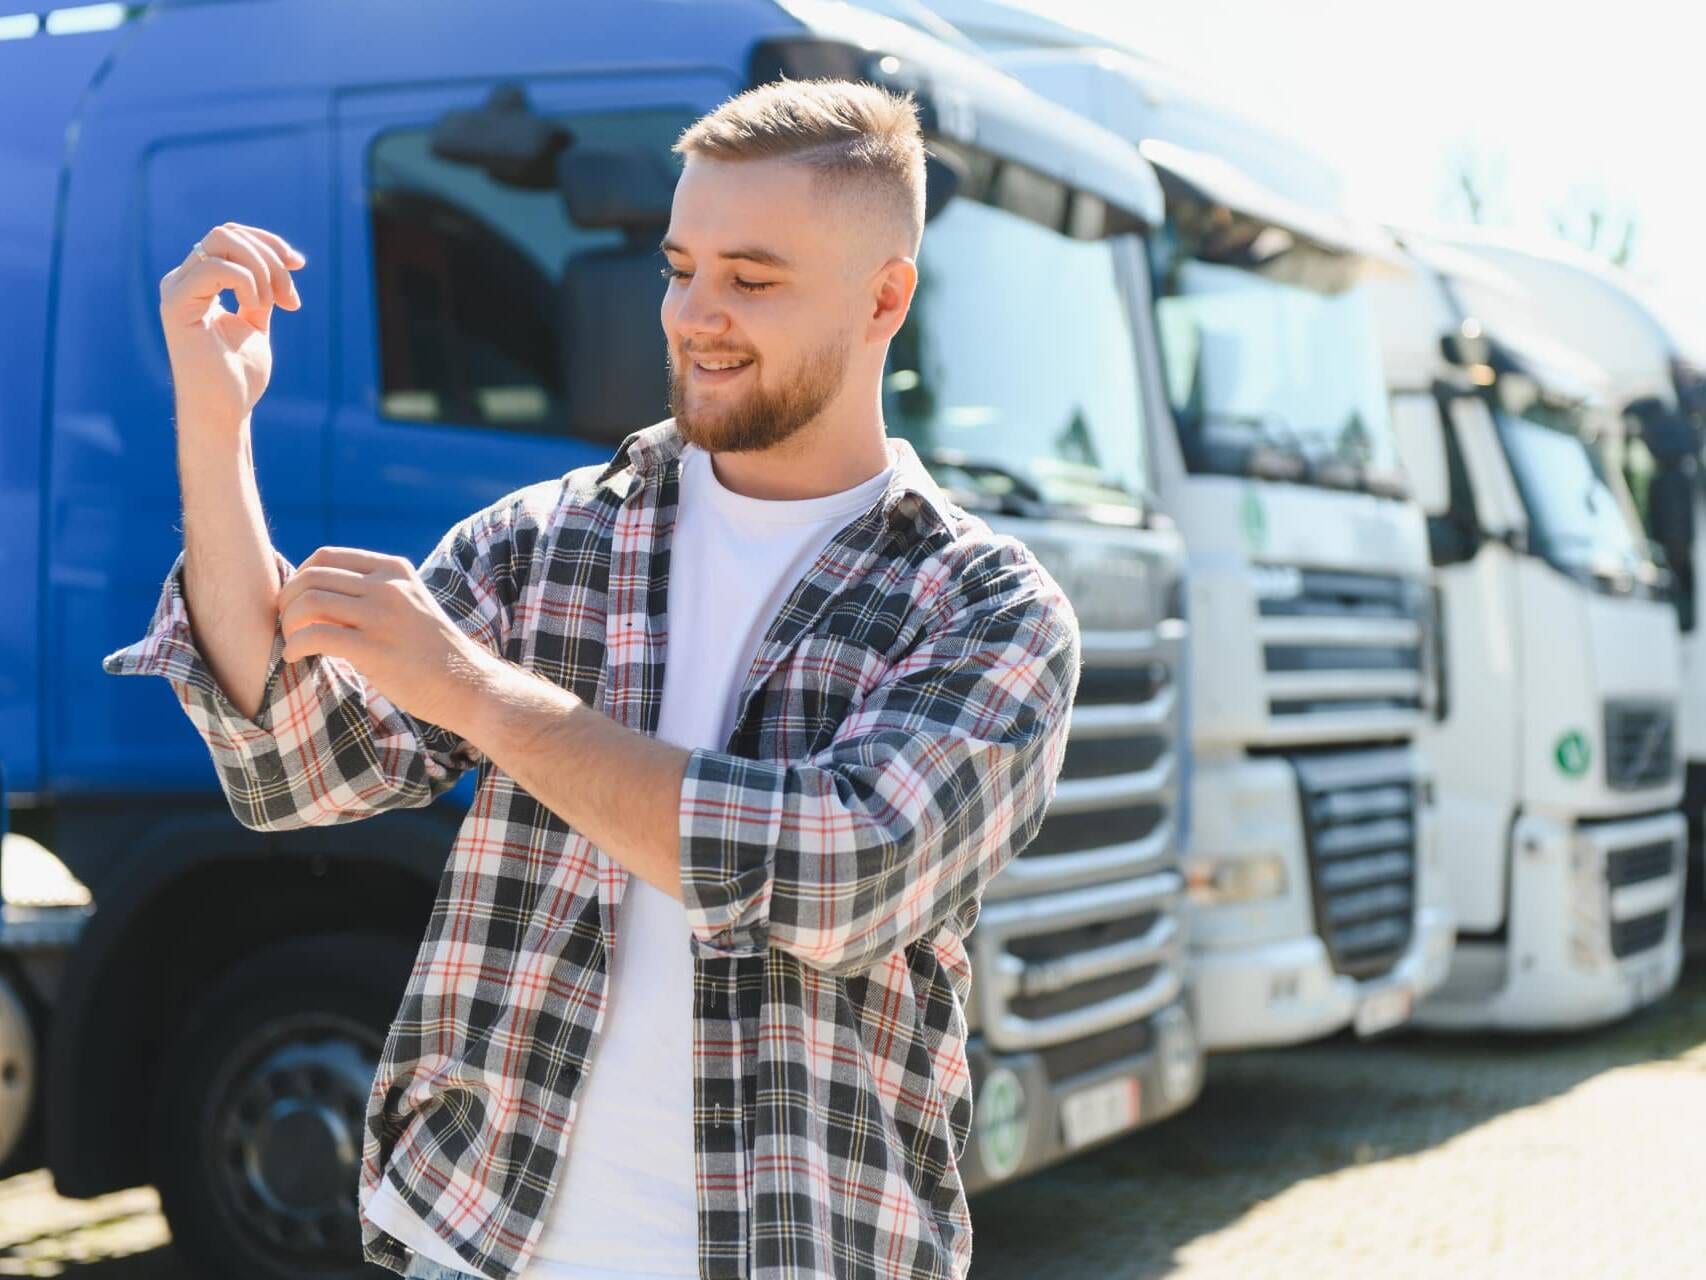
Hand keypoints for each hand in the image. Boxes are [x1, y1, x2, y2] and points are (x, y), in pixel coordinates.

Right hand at [158, 221, 306, 431]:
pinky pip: (215, 268)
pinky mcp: (175, 304)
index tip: (299, 265)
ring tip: (272, 307)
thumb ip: (261, 290)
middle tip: (288, 299)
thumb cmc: (239, 375)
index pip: (231, 236)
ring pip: (223, 241)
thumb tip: (283, 260)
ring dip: (262, 271)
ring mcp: (176, 289)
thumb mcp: (257, 321)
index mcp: (199, 282)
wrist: (225, 410)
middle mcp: (182, 280)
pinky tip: (256, 308)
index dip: (270, 244)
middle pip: (228, 233)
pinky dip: (248, 283)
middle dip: (270, 257)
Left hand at [276, 547, 496, 733]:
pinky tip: (295, 658)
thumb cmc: (431, 652)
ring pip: (308, 602)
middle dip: (287, 601)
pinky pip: (315, 636)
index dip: (300, 578)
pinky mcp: (374, 649)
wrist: (467, 685)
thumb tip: (314, 595)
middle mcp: (387, 586)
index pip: (326, 557)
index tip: (297, 603)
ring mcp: (382, 616)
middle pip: (311, 577)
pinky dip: (294, 646)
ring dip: (289, 623)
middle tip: (288, 625)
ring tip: (293, 642)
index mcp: (394, 570)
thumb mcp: (407, 605)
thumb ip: (371, 594)